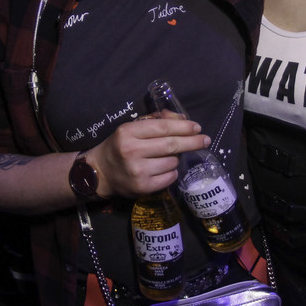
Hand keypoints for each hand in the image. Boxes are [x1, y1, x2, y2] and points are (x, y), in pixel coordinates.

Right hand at [88, 117, 209, 198]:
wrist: (99, 173)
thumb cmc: (119, 146)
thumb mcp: (131, 128)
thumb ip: (155, 121)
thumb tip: (182, 119)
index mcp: (128, 132)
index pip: (163, 127)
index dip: (183, 127)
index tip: (197, 127)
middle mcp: (132, 151)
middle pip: (171, 145)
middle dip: (192, 141)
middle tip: (205, 140)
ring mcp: (138, 171)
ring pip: (172, 162)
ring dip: (177, 158)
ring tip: (169, 157)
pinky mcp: (143, 187)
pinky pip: (169, 177)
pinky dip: (172, 172)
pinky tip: (165, 169)